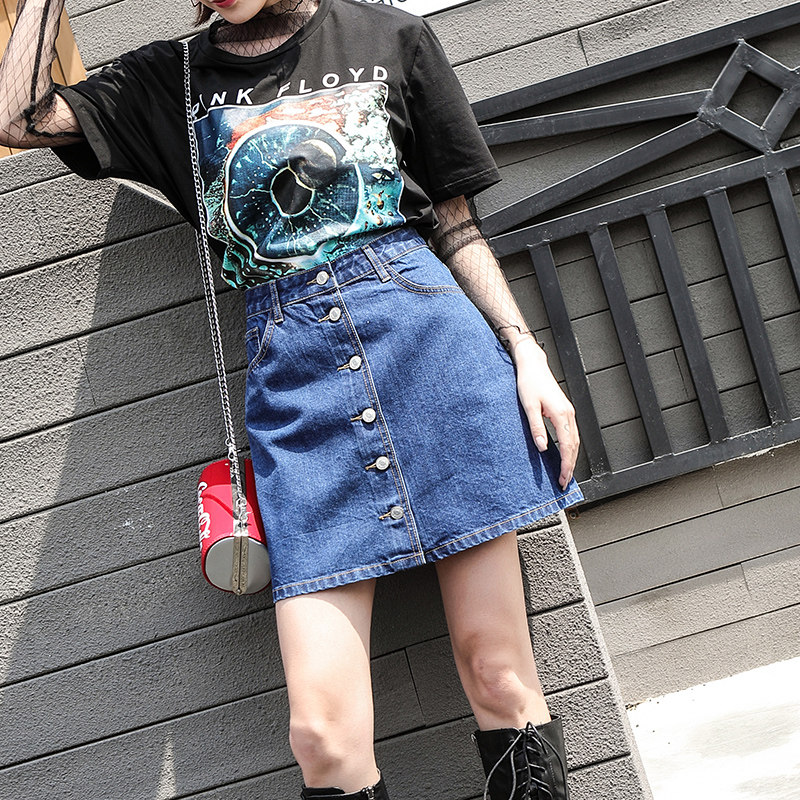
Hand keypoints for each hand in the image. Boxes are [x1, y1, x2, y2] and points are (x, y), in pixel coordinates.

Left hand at [511, 337, 578, 490]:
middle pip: (575, 446)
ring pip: (575, 440)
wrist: (532, 365)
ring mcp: (568, 412)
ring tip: (566, 473)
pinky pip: (571, 434)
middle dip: (571, 466)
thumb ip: (536, 427)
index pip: (568, 446)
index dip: (566, 465)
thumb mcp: (528, 406)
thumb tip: (542, 447)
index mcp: (561, 414)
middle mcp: (568, 413)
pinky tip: (565, 455)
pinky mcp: (564, 411)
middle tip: (565, 482)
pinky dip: (570, 448)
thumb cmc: (529, 382)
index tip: (563, 479)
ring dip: (572, 458)